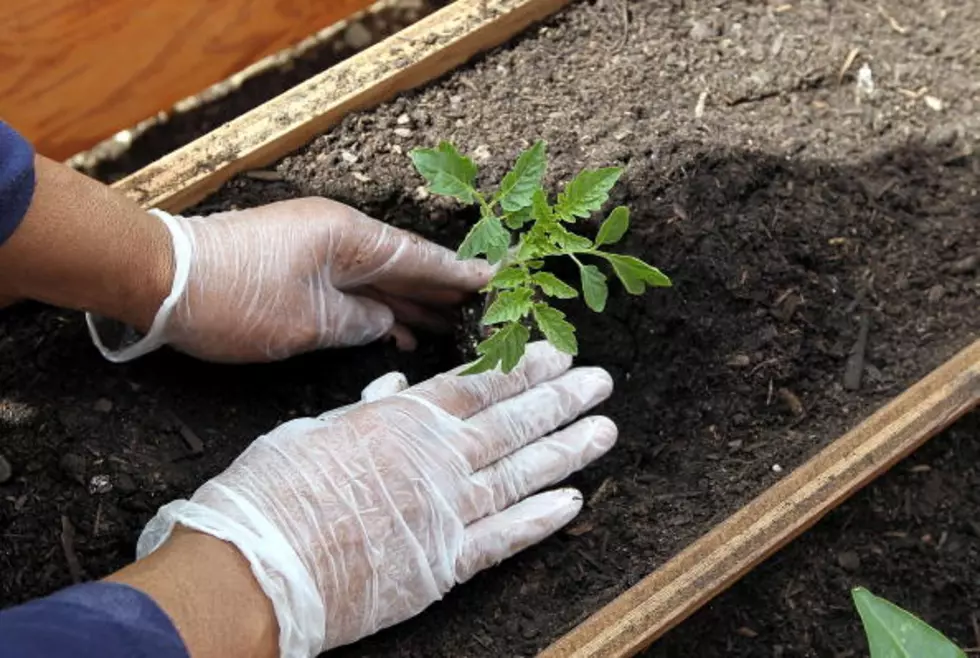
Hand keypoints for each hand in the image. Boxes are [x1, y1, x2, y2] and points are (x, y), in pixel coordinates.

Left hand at [87, 198, 491, 361]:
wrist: (161, 282)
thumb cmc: (234, 299)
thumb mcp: (308, 322)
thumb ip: (358, 323)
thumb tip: (385, 323)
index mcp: (349, 238)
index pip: (419, 257)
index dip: (458, 273)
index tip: (496, 278)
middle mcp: (338, 237)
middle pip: (403, 264)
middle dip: (440, 289)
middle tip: (481, 308)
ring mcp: (316, 250)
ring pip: (377, 278)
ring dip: (409, 302)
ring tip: (448, 325)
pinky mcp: (295, 268)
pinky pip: (350, 287)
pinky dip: (374, 308)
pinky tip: (395, 330)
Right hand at [136, 343, 616, 655]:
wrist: (258, 567)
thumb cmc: (273, 492)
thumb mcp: (315, 431)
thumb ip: (365, 410)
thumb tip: (393, 389)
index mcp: (404, 421)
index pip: (479, 385)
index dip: (522, 368)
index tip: (556, 352)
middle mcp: (437, 460)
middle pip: (513, 423)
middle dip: (561, 399)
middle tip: (600, 380)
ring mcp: (447, 512)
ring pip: (521, 474)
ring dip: (567, 450)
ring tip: (604, 429)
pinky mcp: (444, 563)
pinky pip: (505, 538)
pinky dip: (541, 520)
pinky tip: (573, 502)